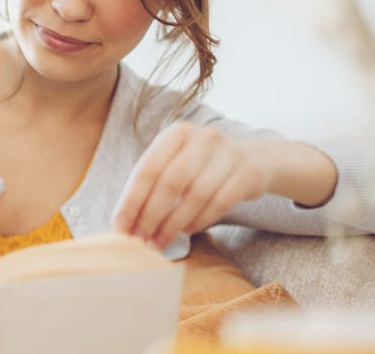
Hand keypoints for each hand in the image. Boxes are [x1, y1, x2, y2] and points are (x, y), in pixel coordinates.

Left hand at [111, 121, 273, 248]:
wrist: (253, 160)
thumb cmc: (202, 166)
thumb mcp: (177, 161)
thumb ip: (152, 185)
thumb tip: (126, 222)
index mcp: (177, 133)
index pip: (148, 168)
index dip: (132, 200)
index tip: (121, 226)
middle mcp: (202, 138)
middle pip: (171, 181)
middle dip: (152, 214)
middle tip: (142, 238)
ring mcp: (227, 154)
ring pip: (196, 194)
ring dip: (174, 223)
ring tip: (161, 240)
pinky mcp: (247, 173)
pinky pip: (219, 203)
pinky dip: (200, 221)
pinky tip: (188, 231)